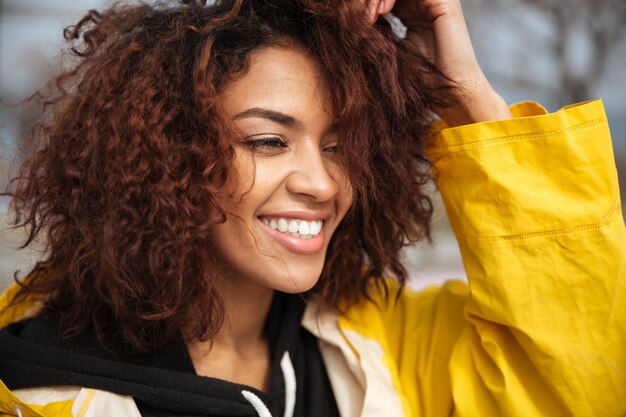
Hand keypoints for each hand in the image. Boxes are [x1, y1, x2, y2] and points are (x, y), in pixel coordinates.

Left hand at [366, 0, 511, 125]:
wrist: (449, 92)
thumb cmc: (421, 80)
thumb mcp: (391, 50)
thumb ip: (378, 30)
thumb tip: (351, 20)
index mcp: (412, 11)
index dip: (367, 3)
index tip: (352, 19)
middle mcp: (424, 2)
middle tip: (358, 16)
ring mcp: (435, 0)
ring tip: (368, 15)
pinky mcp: (444, 3)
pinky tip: (381, 12)